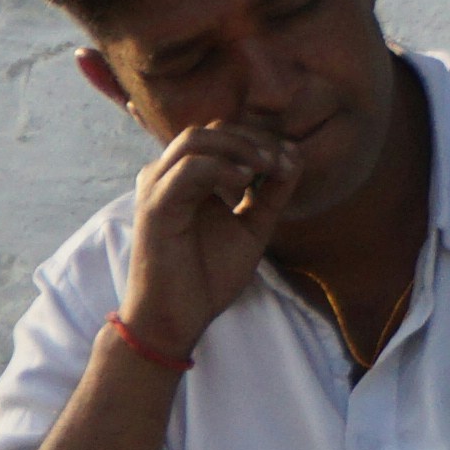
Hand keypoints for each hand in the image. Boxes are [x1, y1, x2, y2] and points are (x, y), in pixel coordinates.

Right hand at [122, 122, 290, 354]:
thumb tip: (294, 157)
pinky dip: (220, 166)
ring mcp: (158, 188)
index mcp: (188, 179)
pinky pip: (187, 168)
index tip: (292, 162)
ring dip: (239, 146)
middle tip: (282, 162)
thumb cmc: (208, 277)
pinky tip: (244, 183)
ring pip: (196, 138)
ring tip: (266, 168)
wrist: (178, 319)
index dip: (262, 141)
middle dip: (255, 140)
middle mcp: (168, 177)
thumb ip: (270, 194)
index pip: (224, 135)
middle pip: (212, 129)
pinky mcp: (155, 207)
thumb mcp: (252, 228)